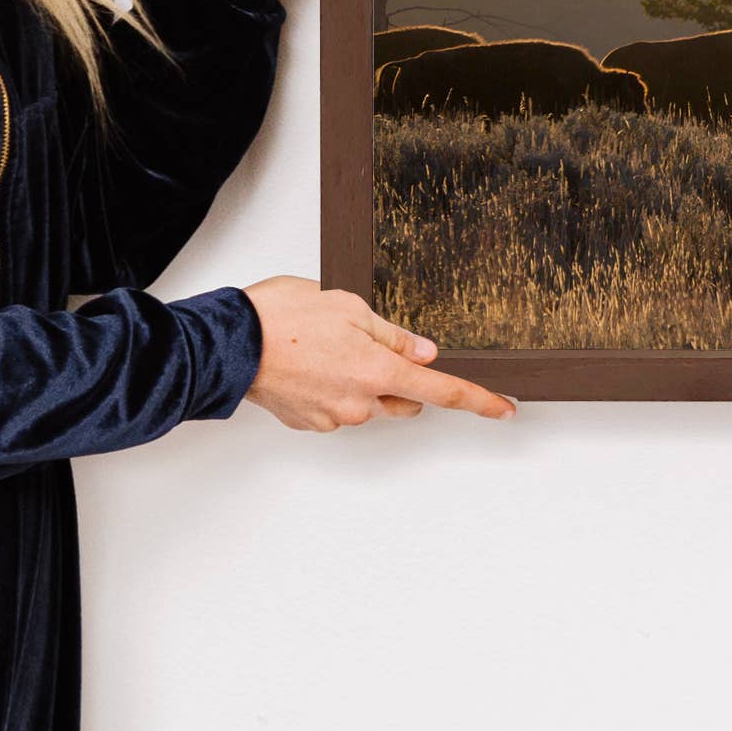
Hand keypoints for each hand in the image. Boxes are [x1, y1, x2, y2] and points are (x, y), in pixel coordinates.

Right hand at [242, 276, 516, 430]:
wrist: (226, 344)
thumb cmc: (281, 317)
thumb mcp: (350, 308)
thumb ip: (393, 335)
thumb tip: (424, 353)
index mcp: (378, 372)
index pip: (442, 390)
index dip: (478, 401)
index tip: (505, 410)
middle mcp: (360, 403)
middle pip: (403, 398)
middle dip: (400, 378)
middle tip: (367, 343)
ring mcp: (333, 417)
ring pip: (368, 404)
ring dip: (362, 381)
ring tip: (326, 348)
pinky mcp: (308, 422)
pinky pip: (338, 408)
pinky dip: (334, 389)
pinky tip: (310, 365)